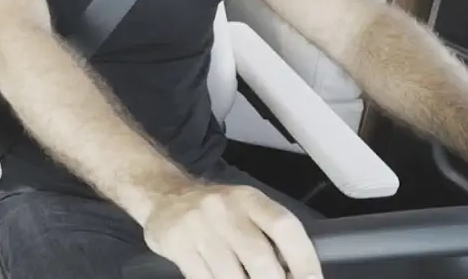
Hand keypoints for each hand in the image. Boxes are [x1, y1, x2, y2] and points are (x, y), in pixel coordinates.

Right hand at [141, 182, 319, 278]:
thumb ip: (268, 235)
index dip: (304, 259)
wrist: (162, 196)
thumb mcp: (244, 210)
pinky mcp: (176, 244)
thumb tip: (297, 273)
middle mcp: (223, 209)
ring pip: (231, 276)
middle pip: (259, 258)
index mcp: (249, 199)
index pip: (284, 227)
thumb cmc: (215, 211)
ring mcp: (197, 226)